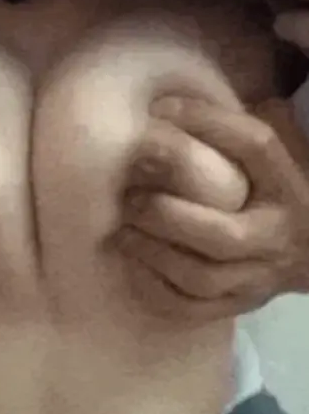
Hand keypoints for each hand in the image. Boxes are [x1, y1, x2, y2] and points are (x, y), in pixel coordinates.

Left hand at [116, 96, 308, 320]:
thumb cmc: (283, 192)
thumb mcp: (278, 153)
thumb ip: (238, 132)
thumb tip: (171, 105)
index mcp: (290, 187)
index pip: (255, 147)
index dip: (206, 123)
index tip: (159, 111)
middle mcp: (277, 237)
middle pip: (221, 234)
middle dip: (166, 215)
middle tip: (130, 198)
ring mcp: (259, 279)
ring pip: (201, 277)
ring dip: (153, 254)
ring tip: (123, 231)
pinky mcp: (240, 306)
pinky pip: (191, 308)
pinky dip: (156, 289)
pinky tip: (133, 265)